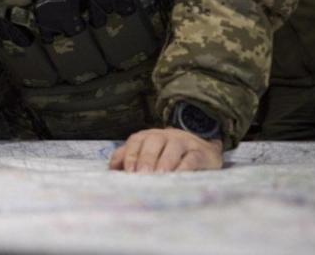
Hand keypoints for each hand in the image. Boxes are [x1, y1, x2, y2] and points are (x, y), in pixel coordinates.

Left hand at [109, 127, 223, 172]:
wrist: (203, 151)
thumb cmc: (167, 156)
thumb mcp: (147, 155)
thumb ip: (127, 159)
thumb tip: (111, 169)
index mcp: (148, 137)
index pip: (136, 141)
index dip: (130, 155)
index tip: (128, 172)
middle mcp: (165, 136)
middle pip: (153, 142)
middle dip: (146, 158)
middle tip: (142, 175)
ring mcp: (184, 142)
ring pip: (173, 147)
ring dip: (164, 162)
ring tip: (158, 176)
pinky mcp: (201, 153)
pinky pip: (192, 158)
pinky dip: (185, 167)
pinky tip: (178, 177)